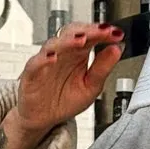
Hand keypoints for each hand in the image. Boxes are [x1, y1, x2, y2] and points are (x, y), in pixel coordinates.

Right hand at [0, 24, 125, 148]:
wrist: (43, 118)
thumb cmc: (65, 100)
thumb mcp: (91, 87)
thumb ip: (103, 68)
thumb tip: (117, 49)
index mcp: (78, 54)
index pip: (91, 36)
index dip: (103, 33)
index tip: (117, 33)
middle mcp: (63, 53)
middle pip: (73, 33)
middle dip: (88, 31)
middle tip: (103, 31)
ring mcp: (46, 61)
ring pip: (55, 44)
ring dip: (68, 40)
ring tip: (81, 40)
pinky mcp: (32, 73)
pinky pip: (36, 63)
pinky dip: (43, 59)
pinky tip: (53, 58)